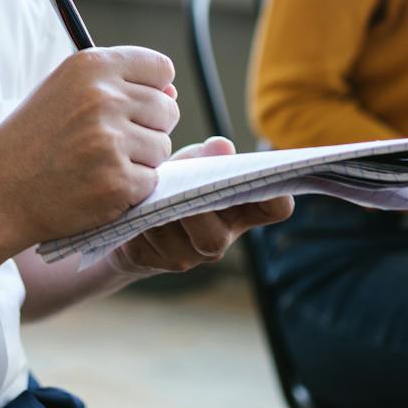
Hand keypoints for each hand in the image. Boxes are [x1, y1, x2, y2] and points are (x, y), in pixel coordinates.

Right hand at [0, 47, 178, 248]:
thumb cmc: (31, 142)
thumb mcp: (64, 93)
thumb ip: (116, 85)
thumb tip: (172, 92)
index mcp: (91, 66)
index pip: (161, 68)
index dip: (152, 90)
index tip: (130, 108)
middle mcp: (103, 97)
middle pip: (168, 110)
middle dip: (147, 129)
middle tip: (106, 144)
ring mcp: (111, 141)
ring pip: (163, 148)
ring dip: (139, 161)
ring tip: (96, 165)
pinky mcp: (117, 181)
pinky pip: (151, 182)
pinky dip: (130, 190)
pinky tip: (96, 187)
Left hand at [110, 137, 293, 275]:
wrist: (129, 214)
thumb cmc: (171, 181)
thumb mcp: (187, 163)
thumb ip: (204, 156)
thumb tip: (221, 146)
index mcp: (240, 209)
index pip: (276, 208)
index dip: (277, 195)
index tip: (259, 174)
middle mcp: (221, 236)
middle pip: (218, 237)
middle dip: (202, 208)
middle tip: (189, 184)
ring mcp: (188, 254)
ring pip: (187, 241)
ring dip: (170, 212)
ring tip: (153, 191)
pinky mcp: (154, 260)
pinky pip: (151, 244)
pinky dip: (142, 219)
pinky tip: (134, 204)